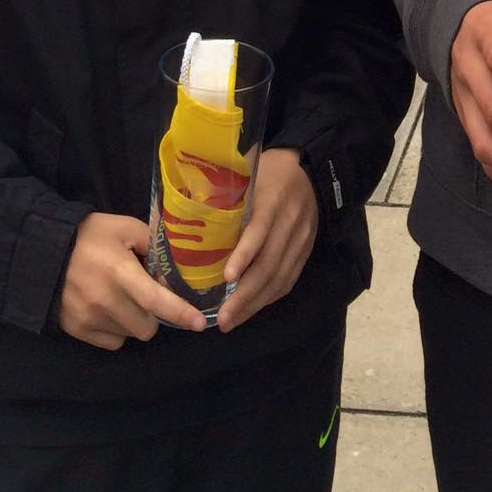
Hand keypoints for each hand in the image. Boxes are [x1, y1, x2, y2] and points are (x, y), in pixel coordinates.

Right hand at [59, 211, 204, 348]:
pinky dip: (117, 330)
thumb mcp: (124, 227)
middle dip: (154, 316)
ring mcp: (89, 319)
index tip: (200, 323)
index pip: (156, 300)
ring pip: (130, 335)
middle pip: (147, 327)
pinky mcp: (77, 330)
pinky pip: (112, 342)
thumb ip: (152, 242)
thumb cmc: (89, 236)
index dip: (181, 313)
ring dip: (135, 322)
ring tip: (124, 299)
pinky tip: (109, 310)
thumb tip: (175, 263)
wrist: (43, 252)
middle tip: (147, 297)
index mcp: (120, 271)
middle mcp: (105, 300)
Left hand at [216, 148, 317, 332]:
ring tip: (230, 321)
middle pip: (270, 263)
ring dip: (255, 304)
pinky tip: (249, 309)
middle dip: (245, 295)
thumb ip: (222, 197)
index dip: (244, 255)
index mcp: (273, 199)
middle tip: (221, 318)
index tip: (226, 278)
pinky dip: (268, 298)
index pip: (260, 230)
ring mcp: (302, 238)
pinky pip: (288, 280)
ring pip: (280, 278)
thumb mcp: (245, 176)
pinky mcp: (306, 250)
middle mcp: (291, 221)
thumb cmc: (265, 172)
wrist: (308, 169)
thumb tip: (183, 221)